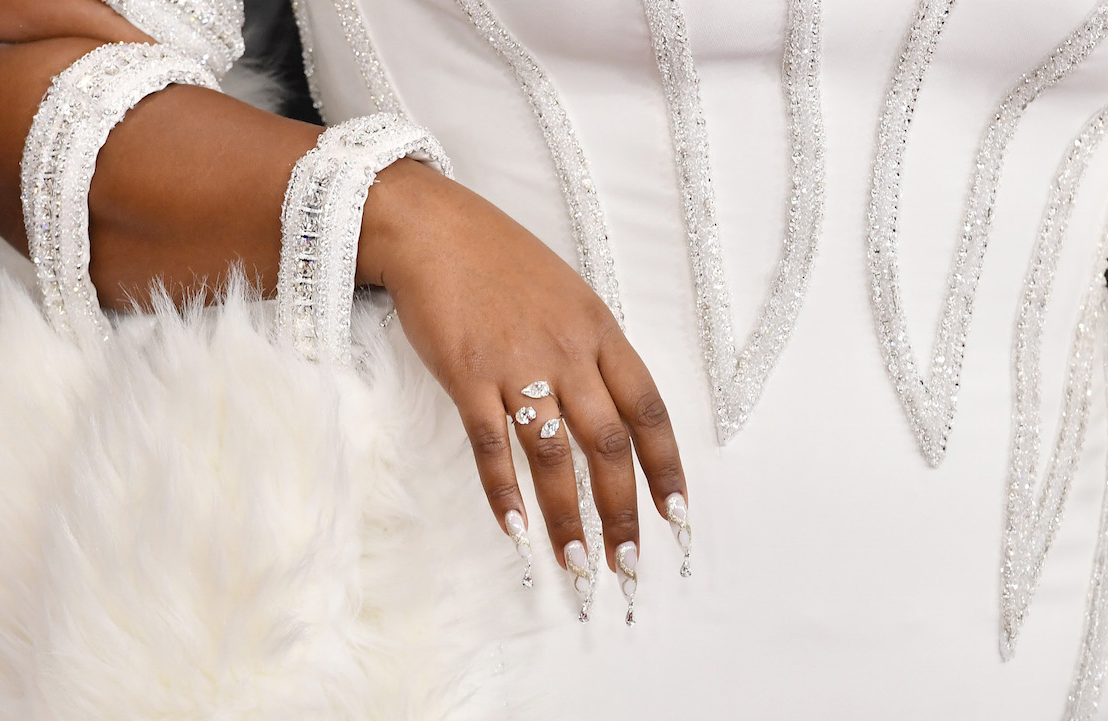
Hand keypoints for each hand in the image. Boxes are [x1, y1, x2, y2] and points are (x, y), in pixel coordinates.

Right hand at [358, 159, 688, 574]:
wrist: (430, 226)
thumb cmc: (498, 258)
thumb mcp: (567, 293)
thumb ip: (592, 348)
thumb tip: (611, 407)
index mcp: (600, 330)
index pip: (650, 411)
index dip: (667, 468)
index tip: (676, 514)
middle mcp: (568, 351)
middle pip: (609, 446)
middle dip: (623, 512)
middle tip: (627, 563)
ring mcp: (516, 364)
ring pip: (554, 456)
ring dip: (567, 517)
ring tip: (577, 563)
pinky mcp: (466, 375)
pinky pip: (490, 446)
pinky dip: (503, 492)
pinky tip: (515, 530)